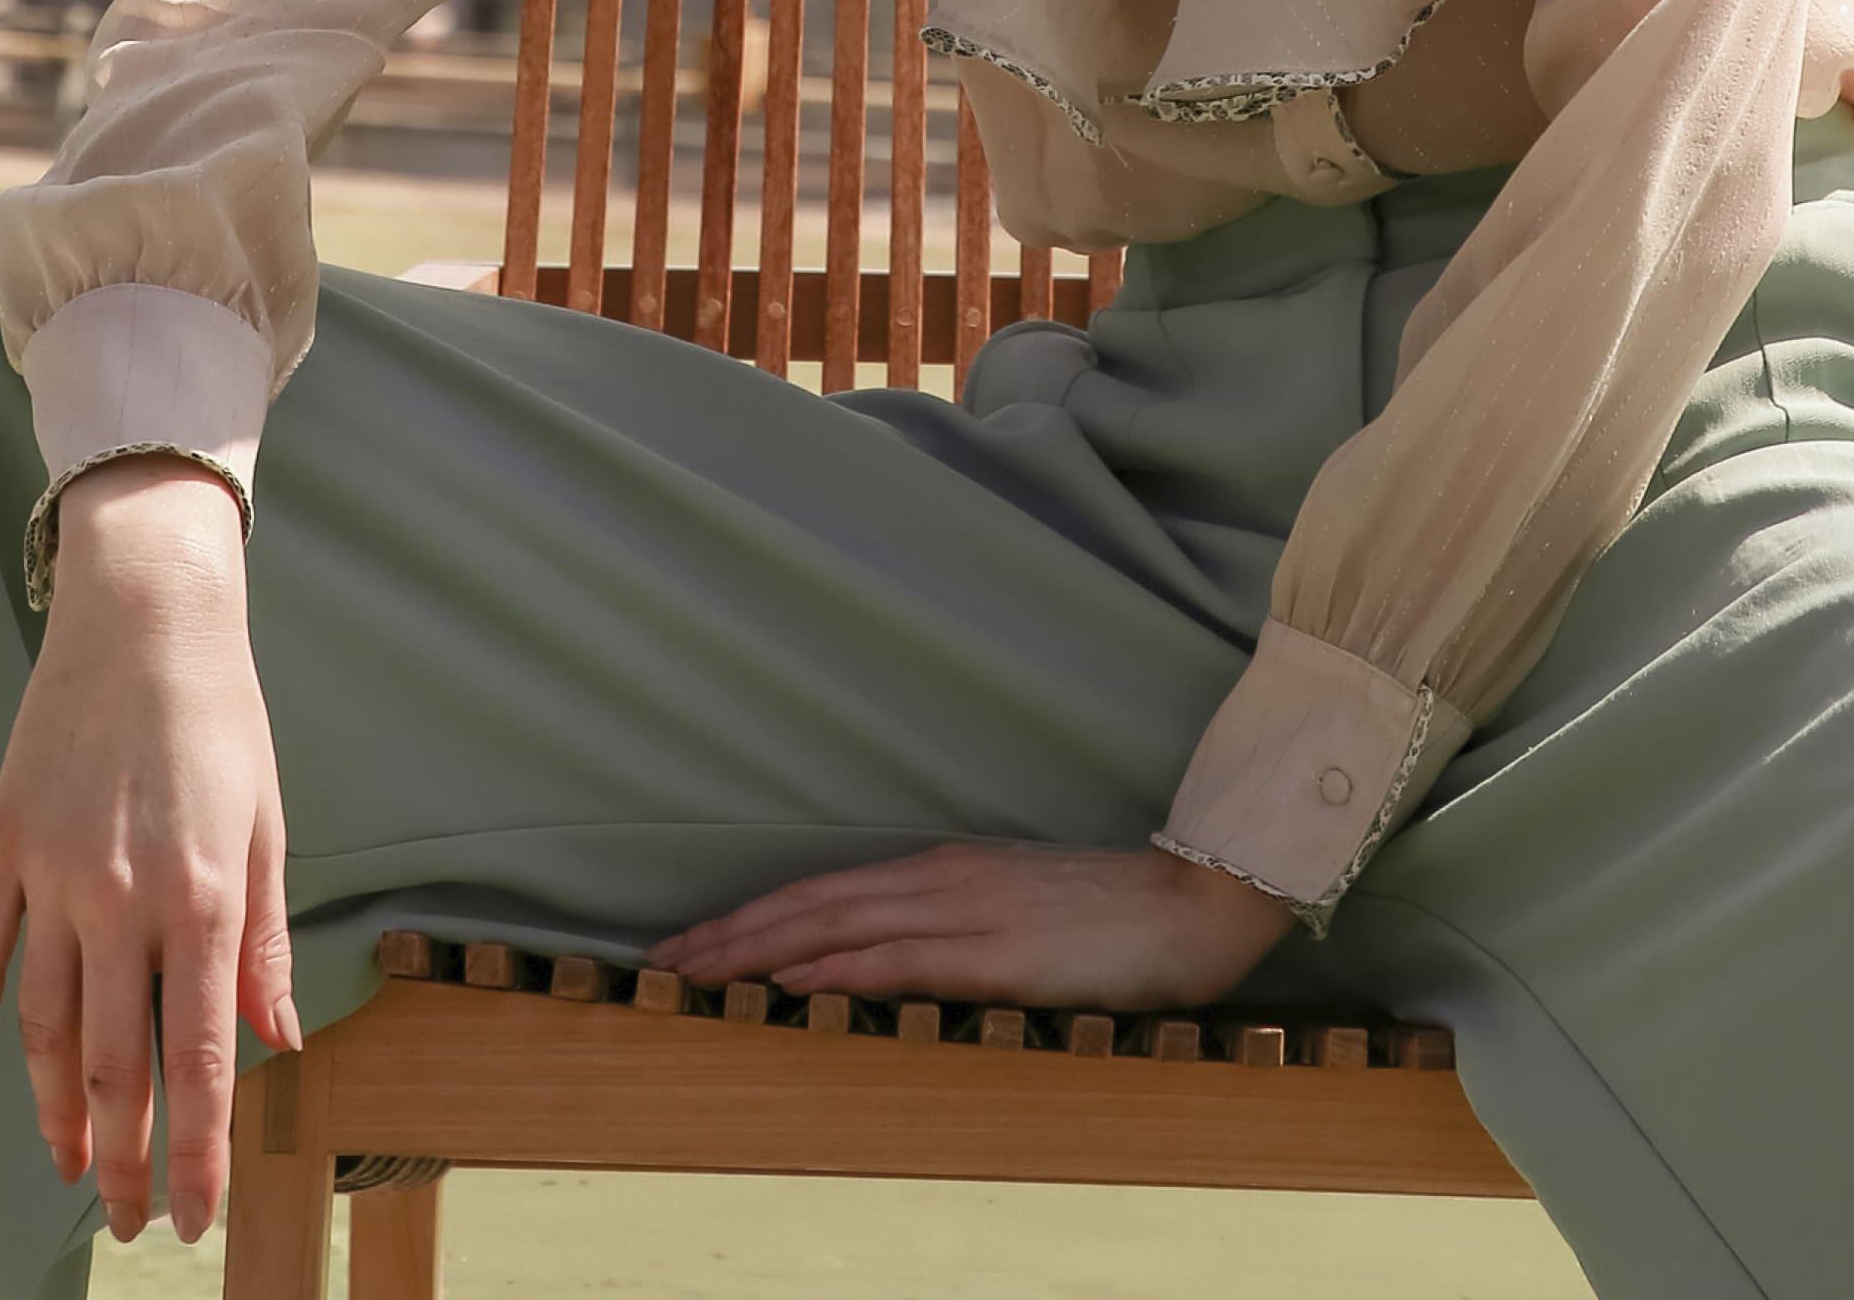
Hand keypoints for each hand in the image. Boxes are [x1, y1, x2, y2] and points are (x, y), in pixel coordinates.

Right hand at [0, 461, 296, 1249]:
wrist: (148, 613)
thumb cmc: (221, 714)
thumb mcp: (267, 823)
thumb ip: (263, 941)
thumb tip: (279, 1040)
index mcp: (205, 895)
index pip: (203, 1058)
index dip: (199, 1149)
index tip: (197, 1215)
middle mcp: (126, 897)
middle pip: (113, 1065)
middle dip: (124, 1156)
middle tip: (130, 1217)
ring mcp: (56, 873)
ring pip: (43, 1028)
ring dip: (54, 1110)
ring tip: (70, 1163)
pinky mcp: (4, 845)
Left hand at [649, 840, 1292, 1010]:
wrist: (1192, 906)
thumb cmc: (1111, 917)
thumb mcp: (1017, 914)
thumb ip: (954, 932)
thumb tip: (889, 964)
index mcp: (945, 870)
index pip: (825, 892)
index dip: (754, 917)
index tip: (694, 943)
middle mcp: (941, 879)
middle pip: (811, 903)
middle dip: (731, 934)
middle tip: (661, 964)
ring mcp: (966, 909)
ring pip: (835, 926)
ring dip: (757, 951)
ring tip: (696, 974)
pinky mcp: (994, 950)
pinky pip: (895, 959)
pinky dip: (832, 968)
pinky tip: (788, 982)